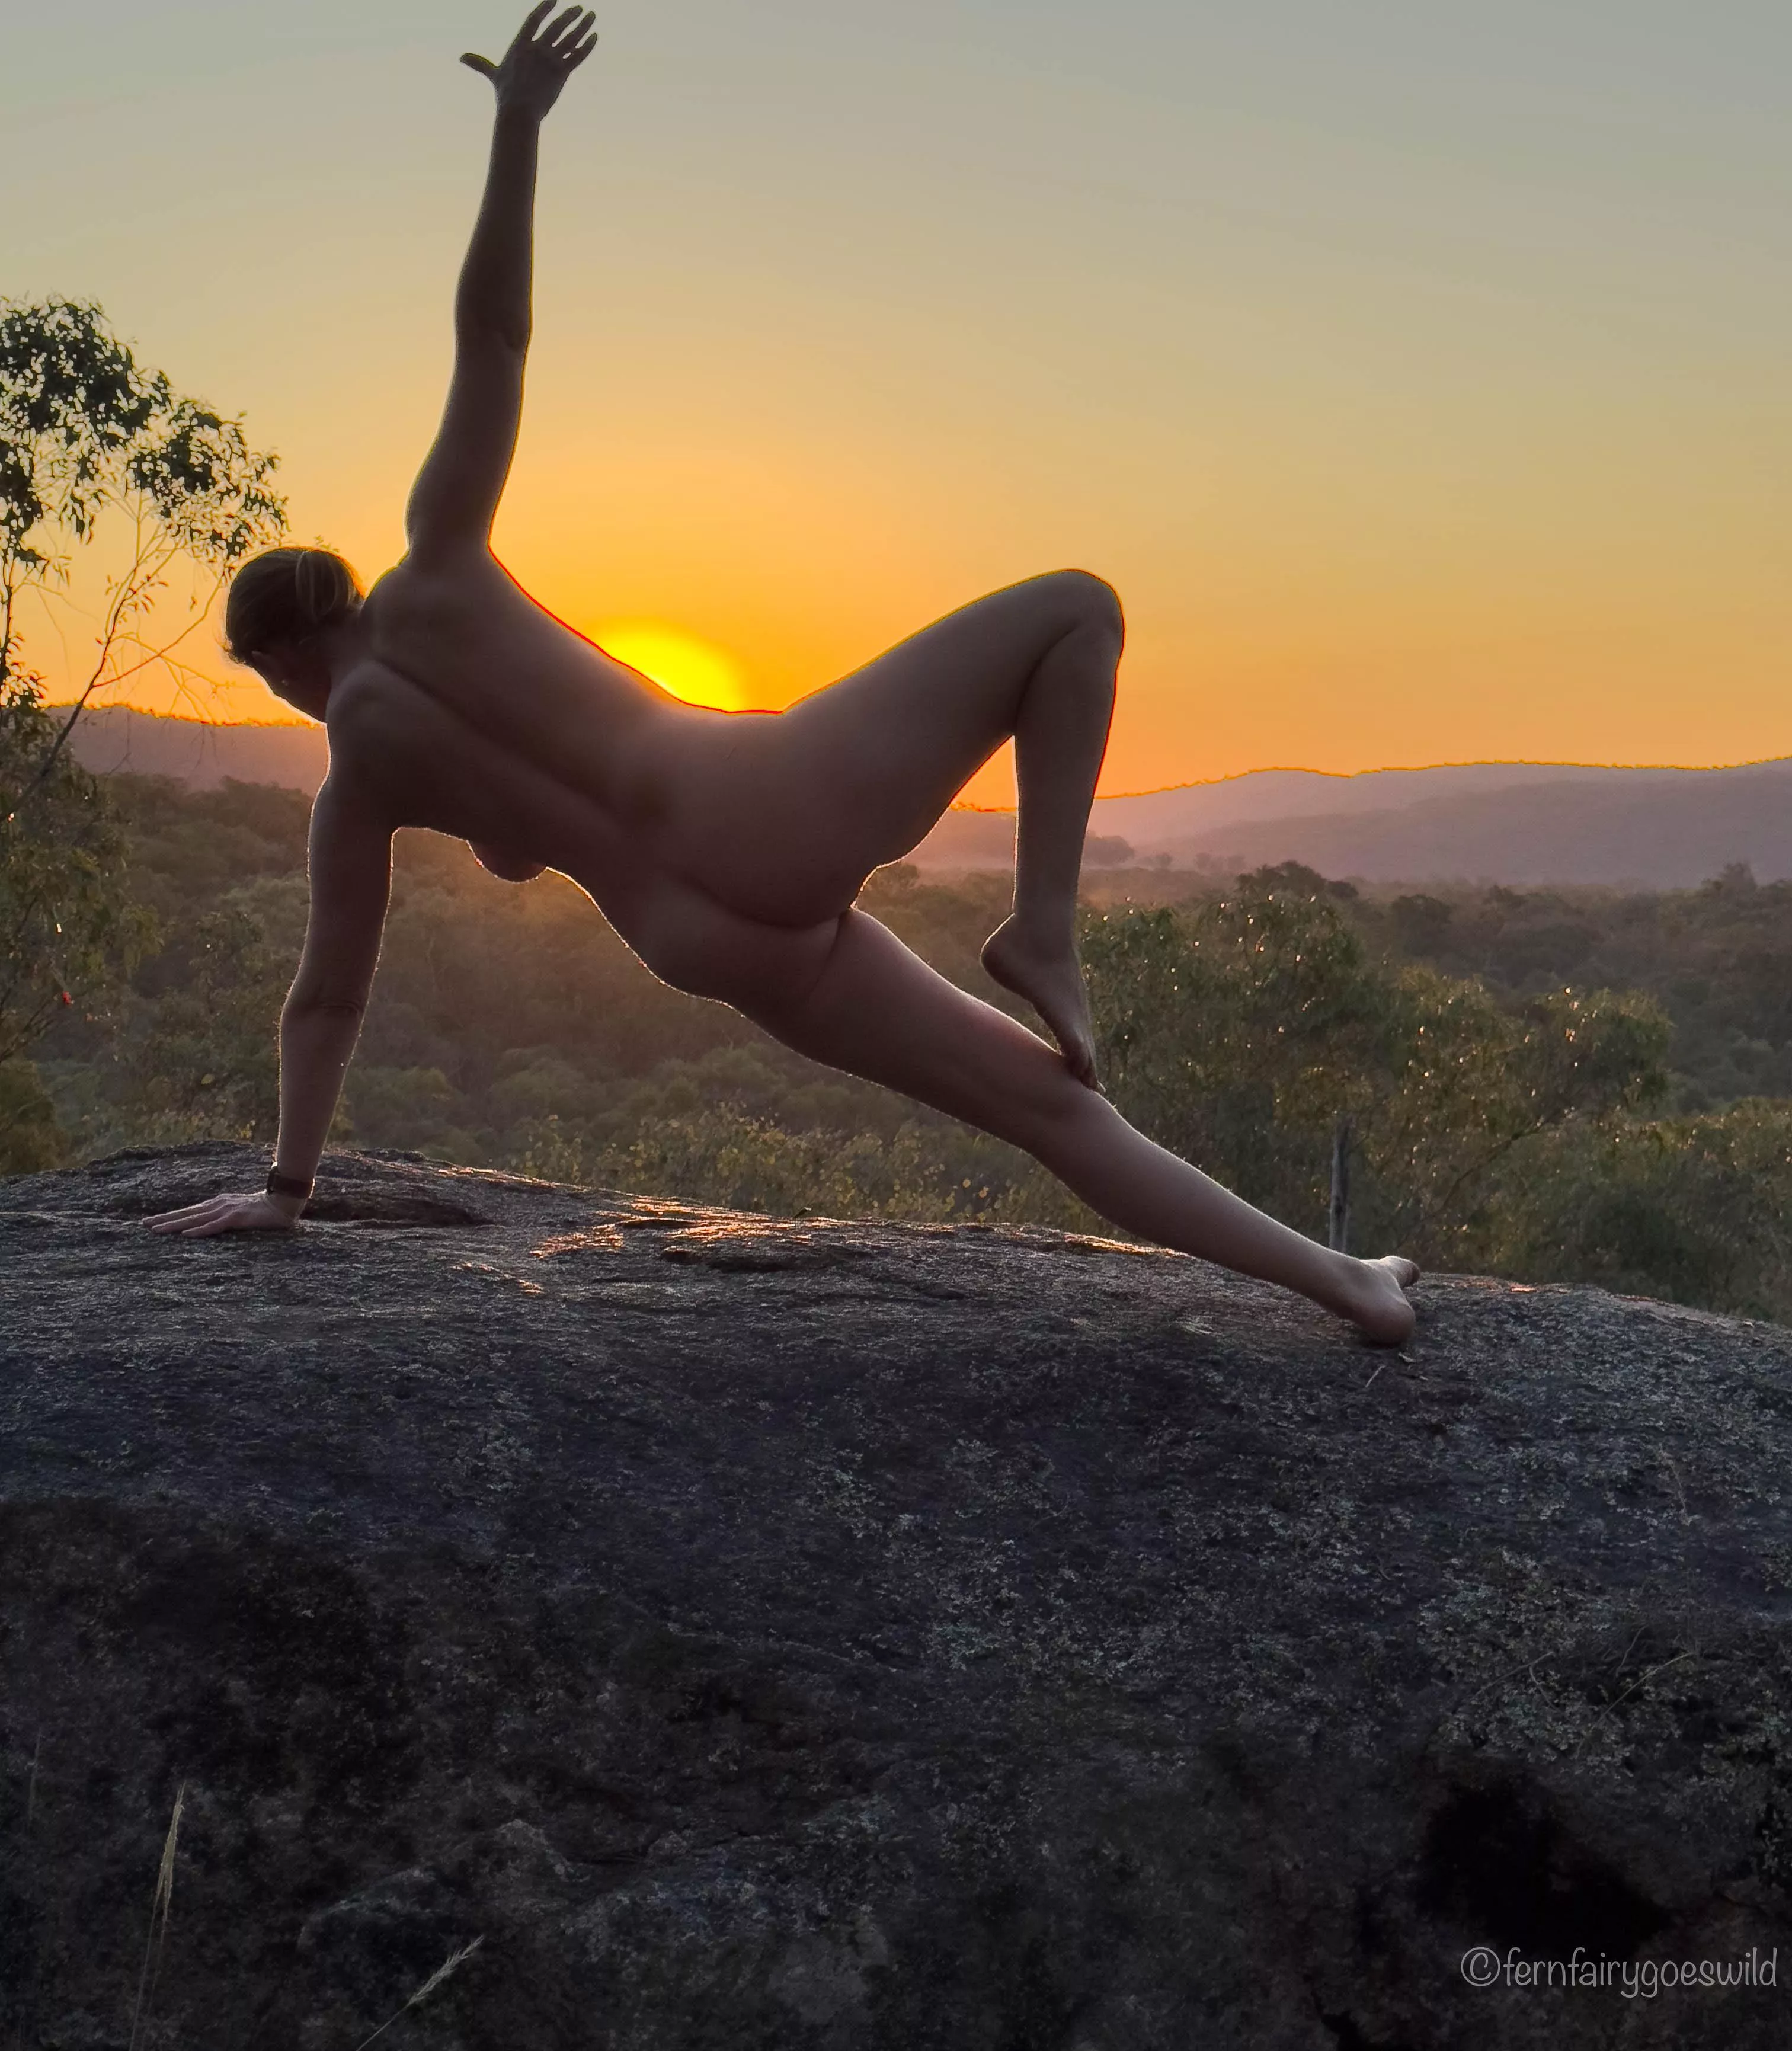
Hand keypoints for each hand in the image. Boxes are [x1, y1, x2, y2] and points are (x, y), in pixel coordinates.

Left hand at [142, 1190, 304, 1237]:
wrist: (284, 1203)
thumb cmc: (264, 1209)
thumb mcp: (239, 1211)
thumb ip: (224, 1216)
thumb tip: (209, 1221)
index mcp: (218, 1204)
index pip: (189, 1211)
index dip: (170, 1216)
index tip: (151, 1221)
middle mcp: (218, 1205)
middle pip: (186, 1214)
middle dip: (164, 1219)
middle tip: (143, 1225)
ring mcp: (226, 1211)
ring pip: (195, 1220)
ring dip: (175, 1225)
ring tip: (157, 1230)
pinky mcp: (236, 1218)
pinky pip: (214, 1226)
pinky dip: (200, 1231)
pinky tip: (186, 1235)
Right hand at [462, 4, 597, 119]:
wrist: (519, 112)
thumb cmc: (505, 95)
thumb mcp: (493, 75)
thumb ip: (480, 63)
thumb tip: (461, 58)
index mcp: (521, 45)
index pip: (534, 19)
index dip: (546, 7)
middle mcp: (537, 49)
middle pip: (556, 26)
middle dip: (569, 15)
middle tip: (579, 7)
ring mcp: (550, 60)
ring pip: (570, 38)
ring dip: (582, 25)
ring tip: (591, 15)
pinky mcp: (562, 73)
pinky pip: (578, 55)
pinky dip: (587, 45)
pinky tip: (594, 36)